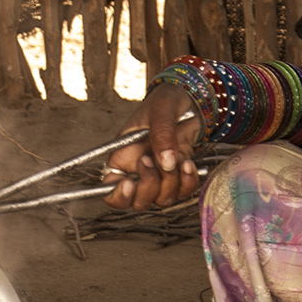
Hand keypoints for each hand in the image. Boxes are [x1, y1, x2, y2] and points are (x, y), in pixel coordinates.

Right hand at [103, 82, 202, 210]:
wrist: (191, 100)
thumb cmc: (167, 100)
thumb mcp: (161, 109)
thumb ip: (161, 133)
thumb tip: (166, 162)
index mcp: (123, 155)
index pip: (110, 187)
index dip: (116, 194)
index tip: (129, 184)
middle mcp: (138, 171)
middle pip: (137, 201)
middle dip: (149, 187)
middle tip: (153, 161)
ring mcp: (159, 176)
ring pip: (161, 200)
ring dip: (171, 183)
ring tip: (178, 158)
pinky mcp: (178, 177)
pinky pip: (183, 193)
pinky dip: (188, 182)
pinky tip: (189, 163)